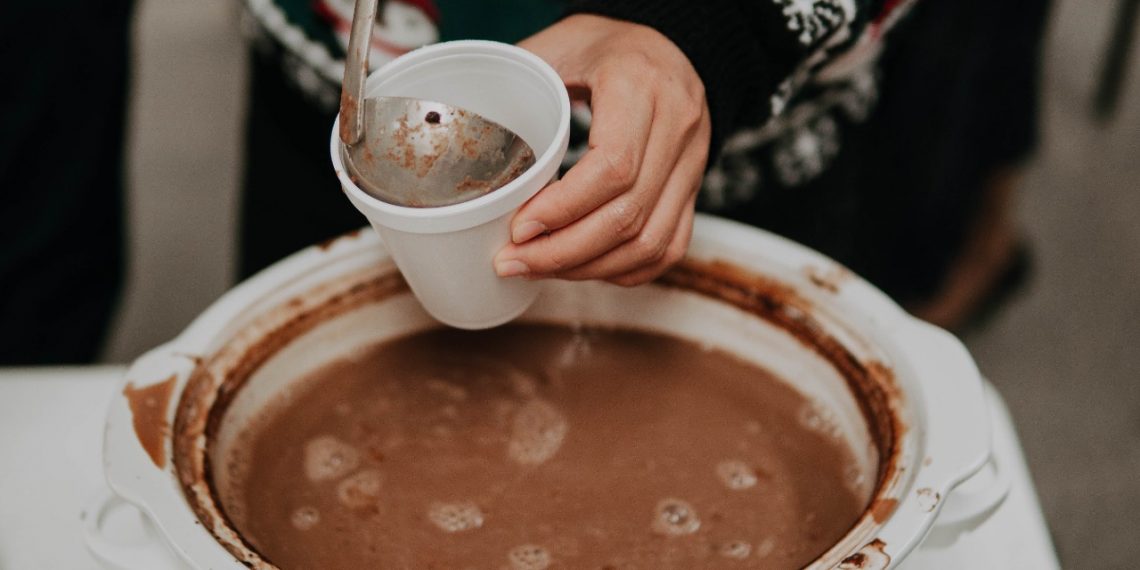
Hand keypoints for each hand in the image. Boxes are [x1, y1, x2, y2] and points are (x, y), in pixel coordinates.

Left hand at [494, 14, 711, 286]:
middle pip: (629, 215)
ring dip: (590, 267)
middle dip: (565, 252)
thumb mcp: (559, 46)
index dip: (564, 209)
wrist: (666, 44)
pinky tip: (583, 267)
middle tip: (515, 261)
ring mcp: (693, 162)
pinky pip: (669, 246)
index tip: (519, 228)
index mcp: (641, 86)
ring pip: (651, 242)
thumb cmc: (605, 46)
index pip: (613, 168)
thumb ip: (518, 84)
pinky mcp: (694, 187)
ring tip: (540, 268)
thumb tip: (460, 126)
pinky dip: (624, 269)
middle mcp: (678, 127)